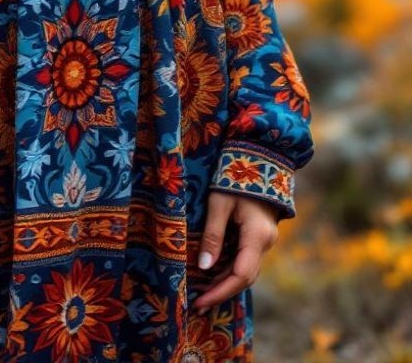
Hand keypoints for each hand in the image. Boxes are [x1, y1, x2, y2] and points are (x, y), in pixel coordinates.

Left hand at [192, 189, 279, 312]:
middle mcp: (265, 242)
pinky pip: (246, 259)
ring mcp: (265, 240)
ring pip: (246, 269)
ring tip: (203, 293)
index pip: (241, 275)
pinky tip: (214, 274)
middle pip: (245, 277)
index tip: (200, 301)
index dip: (220, 291)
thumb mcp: (219, 203)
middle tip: (198, 303)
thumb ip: (213, 235)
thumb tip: (203, 267)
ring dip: (226, 282)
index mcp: (257, 236)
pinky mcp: (259, 236)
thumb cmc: (235, 178)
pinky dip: (230, 269)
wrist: (258, 159)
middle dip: (222, 291)